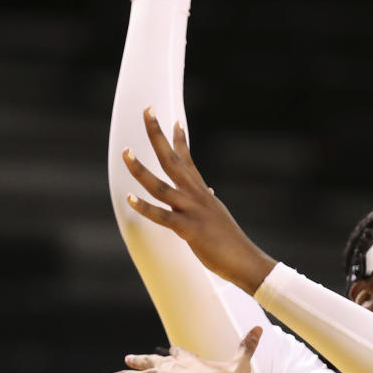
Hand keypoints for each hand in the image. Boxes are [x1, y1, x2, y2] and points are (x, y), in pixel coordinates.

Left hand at [77, 327, 261, 372]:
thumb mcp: (240, 364)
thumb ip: (248, 346)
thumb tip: (261, 328)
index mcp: (188, 362)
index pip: (176, 356)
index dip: (170, 355)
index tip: (166, 352)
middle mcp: (168, 367)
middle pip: (146, 363)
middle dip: (136, 363)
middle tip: (126, 360)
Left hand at [123, 109, 275, 292]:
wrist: (246, 262)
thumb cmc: (231, 243)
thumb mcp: (218, 216)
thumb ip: (208, 201)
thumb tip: (209, 192)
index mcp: (202, 193)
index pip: (188, 160)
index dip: (180, 139)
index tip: (174, 120)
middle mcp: (196, 196)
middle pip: (172, 160)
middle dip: (158, 135)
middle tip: (147, 110)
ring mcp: (192, 211)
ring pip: (162, 186)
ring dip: (141, 170)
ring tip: (126, 153)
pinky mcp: (189, 230)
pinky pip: (163, 216)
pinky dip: (146, 208)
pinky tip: (130, 198)